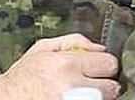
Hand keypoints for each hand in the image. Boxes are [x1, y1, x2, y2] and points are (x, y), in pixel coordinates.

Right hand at [0, 33, 119, 99]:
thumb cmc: (23, 77)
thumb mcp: (43, 48)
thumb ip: (75, 41)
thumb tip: (100, 47)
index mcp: (67, 65)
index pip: (109, 63)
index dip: (104, 65)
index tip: (97, 68)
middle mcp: (72, 88)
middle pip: (112, 87)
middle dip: (104, 84)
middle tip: (91, 83)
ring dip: (98, 96)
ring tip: (81, 93)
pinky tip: (76, 99)